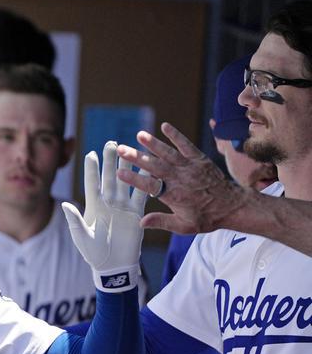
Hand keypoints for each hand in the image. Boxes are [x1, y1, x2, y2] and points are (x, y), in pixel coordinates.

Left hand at [62, 141, 148, 291]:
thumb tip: (65, 204)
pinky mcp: (137, 213)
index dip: (92, 169)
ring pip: (127, 181)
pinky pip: (142, 194)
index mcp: (93, 206)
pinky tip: (151, 168)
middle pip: (110, 177)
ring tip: (131, 149)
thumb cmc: (93, 253)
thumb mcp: (81, 237)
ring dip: (129, 166)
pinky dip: (146, 182)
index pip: (92, 183)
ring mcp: (123, 206)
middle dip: (110, 160)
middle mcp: (109, 202)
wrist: (113, 266)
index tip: (90, 153)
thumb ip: (75, 220)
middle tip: (112, 143)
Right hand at [115, 122, 245, 234]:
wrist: (234, 206)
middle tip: (121, 149)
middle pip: (155, 166)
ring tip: (139, 135)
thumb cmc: (207, 218)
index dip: (134, 179)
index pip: (149, 185)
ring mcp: (190, 168)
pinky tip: (165, 126)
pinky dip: (176, 135)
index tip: (120, 172)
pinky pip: (186, 145)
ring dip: (153, 143)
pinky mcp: (200, 160)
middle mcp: (181, 179)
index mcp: (174, 196)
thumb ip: (162, 222)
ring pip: (168, 154)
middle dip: (137, 157)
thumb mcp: (184, 227)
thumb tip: (141, 222)